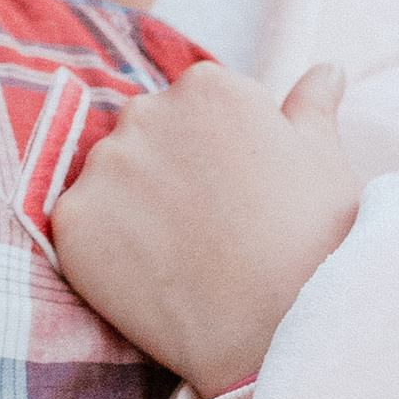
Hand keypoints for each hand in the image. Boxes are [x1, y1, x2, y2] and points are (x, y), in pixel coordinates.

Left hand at [50, 62, 359, 398]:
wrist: (279, 327)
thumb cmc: (314, 241)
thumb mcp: (325, 160)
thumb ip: (311, 106)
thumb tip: (326, 70)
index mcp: (208, 86)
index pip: (195, 108)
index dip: (217, 156)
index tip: (236, 194)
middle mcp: (146, 111)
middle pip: (146, 135)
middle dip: (168, 171)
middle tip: (208, 227)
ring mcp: (103, 167)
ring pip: (110, 180)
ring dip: (133, 208)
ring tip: (181, 256)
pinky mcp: (72, 221)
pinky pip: (80, 226)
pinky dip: (104, 250)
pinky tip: (149, 276)